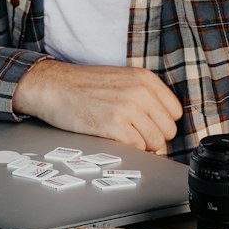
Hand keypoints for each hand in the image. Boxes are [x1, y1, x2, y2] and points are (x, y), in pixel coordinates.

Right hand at [12, 60, 181, 152]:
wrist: (53, 86)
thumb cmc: (84, 86)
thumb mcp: (122, 79)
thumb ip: (145, 96)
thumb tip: (162, 125)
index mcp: (145, 79)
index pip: (175, 112)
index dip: (163, 123)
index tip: (149, 127)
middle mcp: (140, 92)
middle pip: (168, 130)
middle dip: (154, 138)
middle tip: (136, 136)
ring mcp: (128, 108)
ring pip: (155, 141)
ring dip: (143, 146)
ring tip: (126, 139)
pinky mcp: (113, 125)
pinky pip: (138, 147)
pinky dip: (130, 150)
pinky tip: (116, 141)